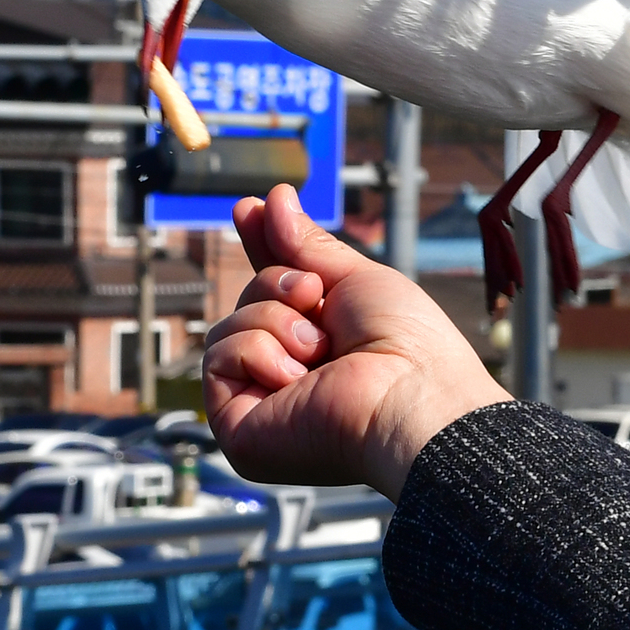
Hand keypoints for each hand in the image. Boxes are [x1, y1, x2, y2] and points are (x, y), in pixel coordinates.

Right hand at [203, 184, 509, 499]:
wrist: (412, 393)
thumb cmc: (407, 344)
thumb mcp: (357, 279)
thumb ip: (309, 246)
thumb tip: (273, 199)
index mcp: (323, 346)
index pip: (275, 292)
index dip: (262, 247)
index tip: (250, 207)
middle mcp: (291, 377)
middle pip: (249, 301)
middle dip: (280, 284)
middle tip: (316, 297)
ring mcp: (263, 404)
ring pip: (228, 327)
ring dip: (276, 321)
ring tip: (320, 348)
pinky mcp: (239, 430)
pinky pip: (216, 359)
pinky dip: (257, 352)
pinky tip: (298, 378)